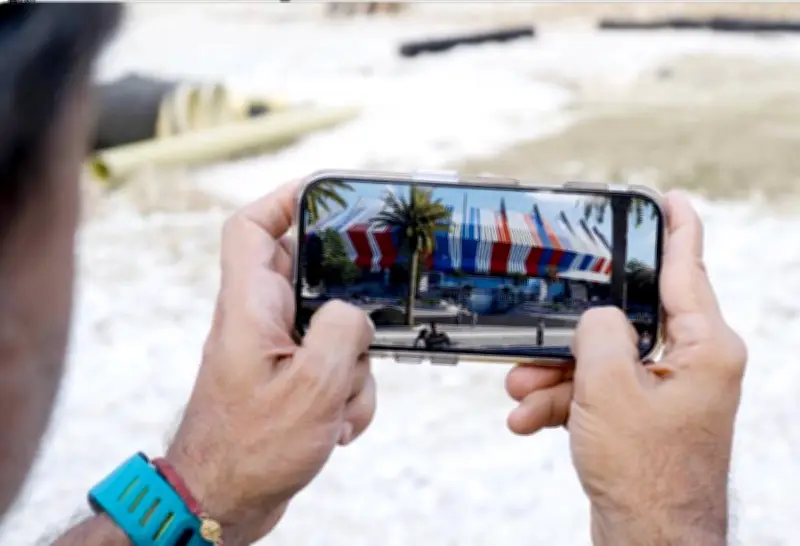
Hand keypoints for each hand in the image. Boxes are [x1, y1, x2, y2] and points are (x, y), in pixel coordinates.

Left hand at [166, 181, 376, 544]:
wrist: (225, 503)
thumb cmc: (251, 450)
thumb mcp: (312, 387)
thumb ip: (340, 331)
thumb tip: (353, 313)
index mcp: (249, 309)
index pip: (250, 228)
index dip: (283, 198)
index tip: (324, 191)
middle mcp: (259, 320)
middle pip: (311, 278)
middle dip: (348, 308)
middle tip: (369, 320)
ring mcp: (276, 350)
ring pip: (334, 330)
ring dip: (352, 368)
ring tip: (338, 406)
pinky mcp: (291, 378)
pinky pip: (333, 367)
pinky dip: (346, 394)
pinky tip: (337, 426)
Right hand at [504, 191, 745, 544]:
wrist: (645, 541)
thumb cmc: (644, 473)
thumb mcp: (609, 389)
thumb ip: (599, 333)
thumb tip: (594, 317)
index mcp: (707, 350)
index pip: (689, 272)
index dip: (678, 229)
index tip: (670, 200)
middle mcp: (693, 367)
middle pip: (626, 324)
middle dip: (571, 335)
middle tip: (538, 326)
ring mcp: (667, 395)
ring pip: (603, 362)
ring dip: (555, 375)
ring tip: (519, 390)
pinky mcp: (643, 420)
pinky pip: (598, 395)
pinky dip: (564, 404)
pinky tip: (529, 419)